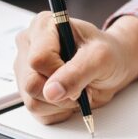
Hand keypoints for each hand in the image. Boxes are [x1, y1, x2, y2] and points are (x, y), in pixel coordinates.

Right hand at [14, 14, 137, 123]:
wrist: (112, 67)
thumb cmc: (107, 54)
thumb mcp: (100, 57)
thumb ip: (77, 72)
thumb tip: (52, 91)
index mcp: (43, 26)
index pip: (38, 60)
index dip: (59, 74)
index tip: (80, 76)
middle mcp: (29, 46)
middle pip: (31, 83)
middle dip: (62, 93)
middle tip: (81, 87)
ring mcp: (25, 70)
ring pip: (32, 102)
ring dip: (60, 104)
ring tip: (76, 90)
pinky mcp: (27, 91)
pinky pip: (36, 112)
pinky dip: (57, 111)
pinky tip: (68, 97)